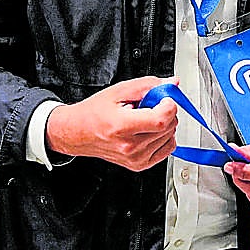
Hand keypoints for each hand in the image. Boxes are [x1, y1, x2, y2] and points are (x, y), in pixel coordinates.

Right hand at [45, 76, 176, 169]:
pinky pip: (167, 149)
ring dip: (164, 124)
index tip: (165, 98)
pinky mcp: (139, 165)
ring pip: (170, 137)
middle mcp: (129, 147)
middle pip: (168, 127)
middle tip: (150, 105)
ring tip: (144, 119)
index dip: (169, 106)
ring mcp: (135, 159)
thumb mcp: (118, 91)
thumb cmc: (93, 113)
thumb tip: (170, 84)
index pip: (161, 120)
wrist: (78, 132)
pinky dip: (164, 137)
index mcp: (122, 126)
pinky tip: (150, 130)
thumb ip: (147, 85)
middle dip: (166, 111)